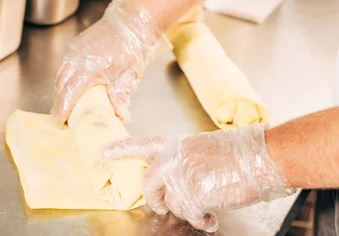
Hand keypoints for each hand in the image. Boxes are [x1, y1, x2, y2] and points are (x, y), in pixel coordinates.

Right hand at [51, 0, 165, 125]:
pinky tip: (71, 87)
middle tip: (63, 120)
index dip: (61, 111)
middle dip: (59, 104)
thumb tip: (121, 117)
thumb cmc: (132, 49)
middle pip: (60, 87)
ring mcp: (73, 51)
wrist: (131, 24)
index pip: (68, 94)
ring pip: (60, 77)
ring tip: (67, 106)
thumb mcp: (129, 77)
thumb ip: (121, 99)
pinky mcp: (73, 47)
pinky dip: (64, 79)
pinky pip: (63, 67)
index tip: (59, 123)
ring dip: (61, 92)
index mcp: (89, 69)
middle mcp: (76, 59)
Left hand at [102, 124, 294, 232]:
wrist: (263, 156)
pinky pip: (190, 216)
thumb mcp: (204, 148)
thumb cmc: (241, 152)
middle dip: (154, 201)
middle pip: (149, 185)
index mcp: (176, 144)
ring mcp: (181, 177)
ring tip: (207, 206)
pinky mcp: (193, 195)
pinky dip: (201, 221)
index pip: (142, 145)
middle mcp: (173, 158)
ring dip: (188, 210)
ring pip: (172, 204)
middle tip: (161, 207)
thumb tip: (179, 182)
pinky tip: (212, 217)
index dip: (121, 150)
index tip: (102, 153)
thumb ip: (185, 161)